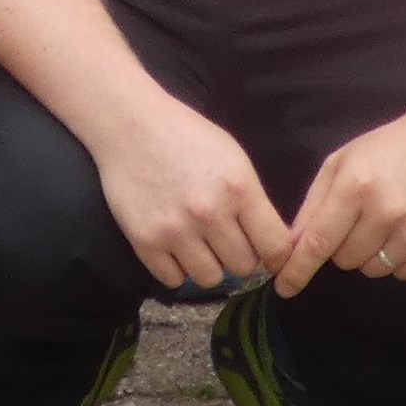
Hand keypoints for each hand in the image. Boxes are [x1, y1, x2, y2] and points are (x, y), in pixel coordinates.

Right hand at [82, 86, 289, 295]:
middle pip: (243, 267)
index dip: (276, 256)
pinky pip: (173, 280)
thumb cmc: (186, 137)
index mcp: (239, 188)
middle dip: (238, 256)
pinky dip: (176, 268)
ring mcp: (175, 229)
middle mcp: (209, 213)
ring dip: (208, 265)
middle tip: (224, 239)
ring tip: (198, 243)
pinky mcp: (144, 241)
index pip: (275, 247)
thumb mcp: (234, 158)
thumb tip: (271, 245)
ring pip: (210, 279)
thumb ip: (253, 201)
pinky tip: (174, 246)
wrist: (129, 125)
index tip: (267, 255)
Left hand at [276, 101, 405, 298]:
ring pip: (373, 270)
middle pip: (344, 260)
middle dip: (343, 245)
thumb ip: (314, 205)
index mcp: (356, 187)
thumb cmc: (389, 148)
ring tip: (387, 222)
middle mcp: (386, 213)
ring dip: (371, 254)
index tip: (284, 287)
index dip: (298, 270)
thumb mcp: (342, 162)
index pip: (318, 242)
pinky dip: (400, 260)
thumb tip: (292, 247)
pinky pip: (404, 274)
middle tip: (360, 218)